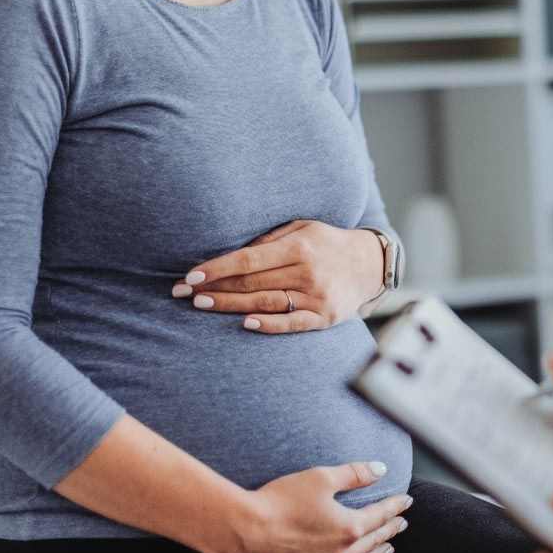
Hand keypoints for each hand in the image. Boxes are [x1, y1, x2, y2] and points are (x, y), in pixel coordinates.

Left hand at [172, 220, 383, 332]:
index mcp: (300, 246)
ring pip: (265, 303)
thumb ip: (270, 239)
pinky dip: (268, 325)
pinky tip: (244, 323)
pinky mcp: (326, 317)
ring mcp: (317, 296)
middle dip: (214, 287)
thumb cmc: (327, 243)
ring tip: (201, 305)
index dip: (217, 268)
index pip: (249, 258)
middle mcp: (308, 271)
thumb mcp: (302, 228)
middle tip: (182, 293)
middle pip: (252, 283)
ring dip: (230, 305)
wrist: (371, 264)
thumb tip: (231, 253)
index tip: (191, 275)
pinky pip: (292, 323)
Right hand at [233, 461, 411, 552]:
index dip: (395, 506)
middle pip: (375, 540)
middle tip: (402, 523)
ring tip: (388, 548)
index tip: (406, 501)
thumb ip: (354, 474)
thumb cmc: (282, 501)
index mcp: (350, 528)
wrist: (247, 531)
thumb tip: (380, 470)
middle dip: (390, 530)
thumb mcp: (321, 478)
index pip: (381, 515)